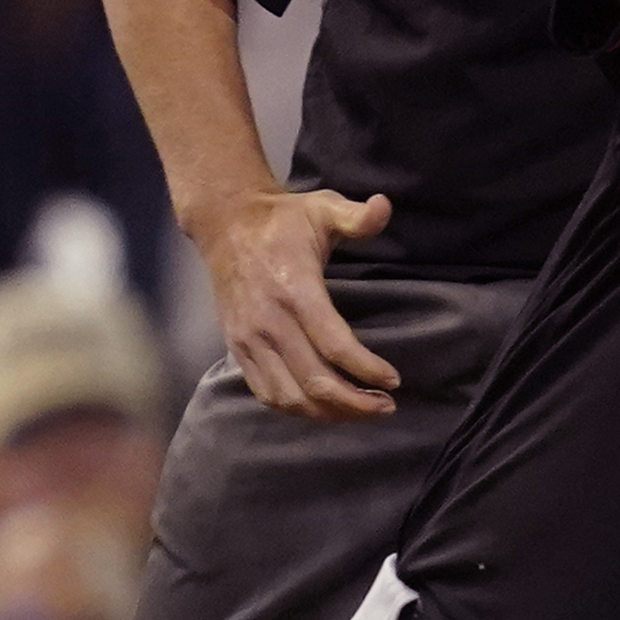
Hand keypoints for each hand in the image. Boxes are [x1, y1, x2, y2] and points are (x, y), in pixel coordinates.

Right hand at [194, 185, 404, 420]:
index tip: (394, 380)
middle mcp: (269, 321)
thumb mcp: (322, 207)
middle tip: (386, 407)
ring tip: (361, 412)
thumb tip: (385, 206)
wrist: (225, 224)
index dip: (366, 368)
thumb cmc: (282, 219)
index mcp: (295, 290)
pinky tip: (324, 409)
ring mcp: (249, 339)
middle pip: (313, 380)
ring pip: (289, 396)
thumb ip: (356, 215)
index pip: (334, 344)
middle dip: (354, 402)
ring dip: (327, 413)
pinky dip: (297, 409)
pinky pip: (266, 392)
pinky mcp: (237, 348)